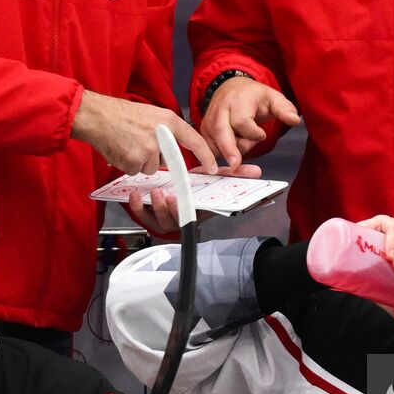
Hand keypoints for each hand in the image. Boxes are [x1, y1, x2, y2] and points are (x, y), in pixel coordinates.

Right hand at [71, 90, 216, 174]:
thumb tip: (173, 149)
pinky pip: (135, 171)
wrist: (97, 116)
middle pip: (167, 160)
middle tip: (139, 143)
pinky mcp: (134, 161)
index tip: (213, 166)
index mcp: (168, 121)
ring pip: (150, 167)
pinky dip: (127, 164)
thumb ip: (165, 131)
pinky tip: (120, 150)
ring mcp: (148, 150)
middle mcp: (162, 136)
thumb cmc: (120, 114)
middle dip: (154, 157)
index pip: (194, 140)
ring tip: (127, 144)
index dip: (206, 155)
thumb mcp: (151, 115)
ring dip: (139, 161)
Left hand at [131, 165, 264, 234]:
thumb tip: (257, 172)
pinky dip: (138, 207)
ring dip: (157, 208)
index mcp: (200, 211)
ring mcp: (166, 218)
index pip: (197, 216)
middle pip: (177, 221)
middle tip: (169, 197)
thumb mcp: (217, 177)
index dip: (191, 213)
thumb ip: (236, 174)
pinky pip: (143, 216)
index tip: (186, 204)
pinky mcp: (151, 214)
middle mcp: (183, 218)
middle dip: (171, 211)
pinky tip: (136, 195)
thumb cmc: (198, 184)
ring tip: (156, 193)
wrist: (178, 182)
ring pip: (160, 221)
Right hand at [200, 76, 300, 167]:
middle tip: (235, 164)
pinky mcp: (204, 131)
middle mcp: (219, 111)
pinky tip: (232, 150)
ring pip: (216, 143)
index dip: (253, 133)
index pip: (242, 122)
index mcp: (237, 101)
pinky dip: (221, 154)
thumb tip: (295, 120)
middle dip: (228, 149)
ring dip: (230, 151)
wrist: (231, 88)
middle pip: (221, 133)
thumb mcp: (273, 98)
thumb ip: (285, 109)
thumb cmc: (253, 96)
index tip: (262, 134)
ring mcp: (209, 121)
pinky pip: (210, 148)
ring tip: (244, 141)